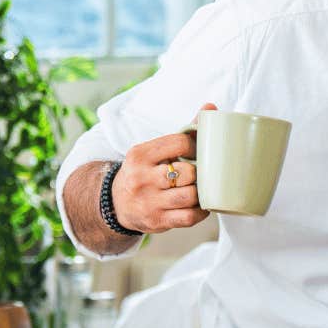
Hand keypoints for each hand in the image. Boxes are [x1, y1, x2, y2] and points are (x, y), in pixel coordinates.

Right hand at [111, 106, 214, 233]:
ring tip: (203, 188)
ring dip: (201, 193)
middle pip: (187, 172)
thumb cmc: (144, 172)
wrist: (117, 204)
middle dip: (199, 173)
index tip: (199, 152)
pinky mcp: (156, 221)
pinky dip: (201, 211)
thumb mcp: (154, 151)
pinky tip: (201, 205)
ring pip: (190, 196)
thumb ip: (183, 132)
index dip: (196, 146)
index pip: (179, 143)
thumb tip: (210, 107)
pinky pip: (189, 217)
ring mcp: (148, 202)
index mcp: (140, 155)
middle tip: (202, 172)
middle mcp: (141, 178)